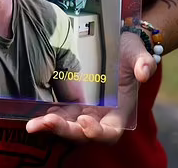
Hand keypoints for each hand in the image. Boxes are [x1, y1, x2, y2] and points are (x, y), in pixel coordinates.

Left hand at [25, 32, 156, 142]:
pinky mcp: (70, 101)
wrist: (116, 44)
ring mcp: (84, 110)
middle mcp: (100, 116)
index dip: (97, 132)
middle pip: (82, 134)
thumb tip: (144, 72)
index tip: (85, 121)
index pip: (110, 132)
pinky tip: (34, 111)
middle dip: (65, 130)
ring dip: (49, 126)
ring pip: (66, 125)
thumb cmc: (130, 52)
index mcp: (119, 112)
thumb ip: (144, 63)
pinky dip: (46, 114)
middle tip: (48, 122)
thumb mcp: (138, 53)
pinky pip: (58, 112)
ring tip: (33, 124)